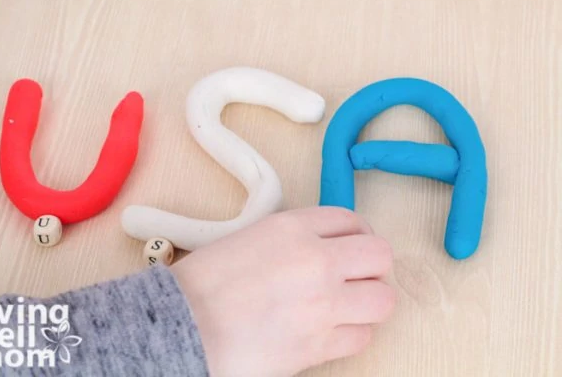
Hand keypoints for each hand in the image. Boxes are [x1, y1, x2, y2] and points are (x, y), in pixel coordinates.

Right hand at [171, 207, 394, 376]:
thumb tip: (325, 247)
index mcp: (293, 227)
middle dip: (373, 267)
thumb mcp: (249, 238)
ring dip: (369, 303)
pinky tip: (332, 331)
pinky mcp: (319, 344)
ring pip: (382, 299)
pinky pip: (362, 337)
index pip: (352, 221)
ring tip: (349, 308)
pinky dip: (352, 335)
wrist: (182, 326)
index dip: (358, 236)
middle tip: (358, 278)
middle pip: (380, 255)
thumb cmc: (204, 283)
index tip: (353, 249)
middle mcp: (316, 259)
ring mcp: (323, 303)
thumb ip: (294, 237)